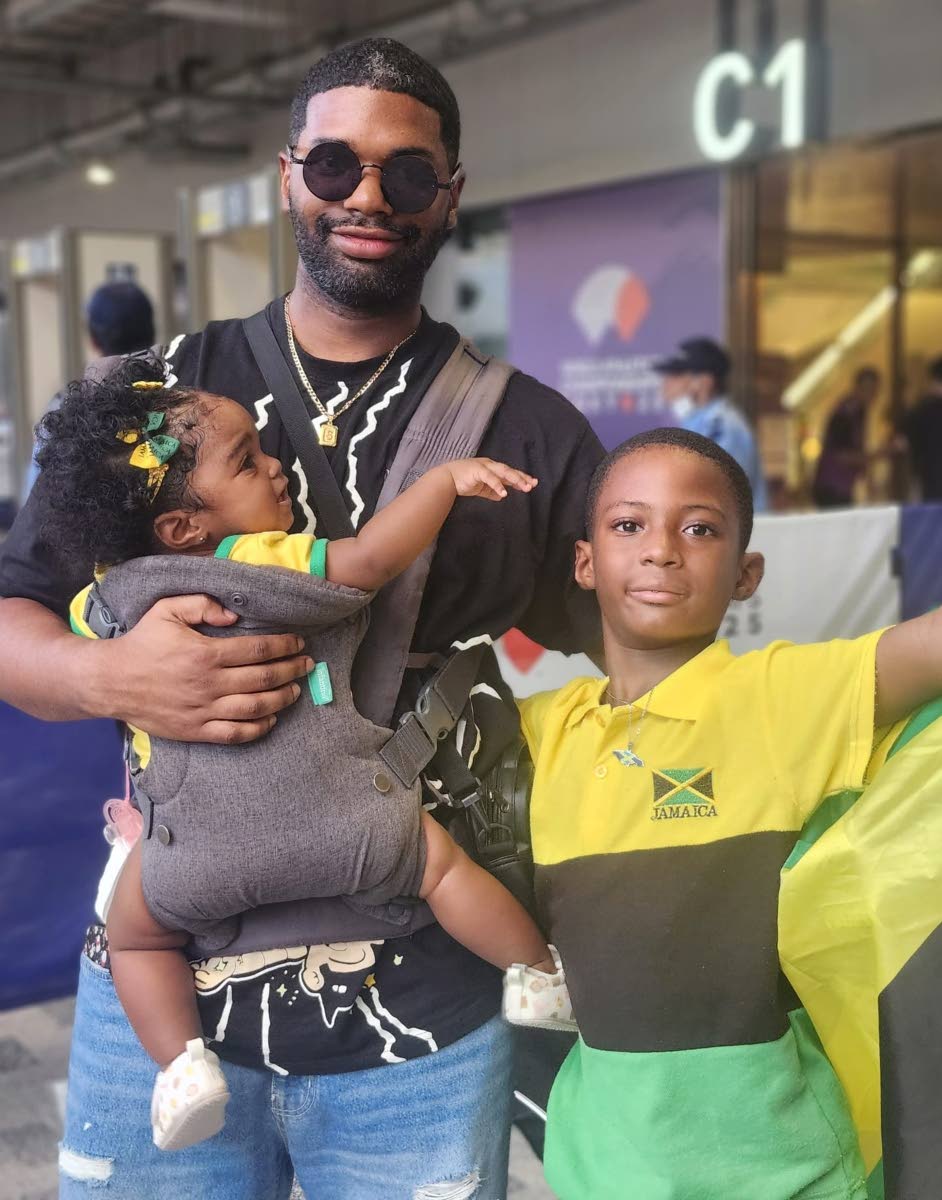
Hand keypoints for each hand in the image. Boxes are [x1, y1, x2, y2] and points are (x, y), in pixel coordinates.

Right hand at [92, 594, 313, 744]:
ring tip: (296, 690)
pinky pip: (235, 734)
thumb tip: (235, 614)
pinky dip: (258, 728)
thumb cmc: (141, 643)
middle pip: (263, 678)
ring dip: (282, 699)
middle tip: (307, 664)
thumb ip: (202, 604)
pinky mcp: (196, 730)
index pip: (258, 649)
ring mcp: (203, 710)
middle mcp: (209, 684)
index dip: (284, 646)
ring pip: (255, 708)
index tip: (298, 643)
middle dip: (291, 670)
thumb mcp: (166, 610)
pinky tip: (271, 718)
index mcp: (206, 654)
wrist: (109, 681)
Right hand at [445, 458, 537, 500]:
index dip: (521, 477)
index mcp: (491, 468)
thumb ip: (491, 491)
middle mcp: (489, 465)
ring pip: (503, 471)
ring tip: (524, 487)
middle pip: (509, 470)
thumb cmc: (462, 482)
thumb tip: (501, 497)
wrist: (445, 479)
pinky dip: (498, 485)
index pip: (509, 473)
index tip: (532, 483)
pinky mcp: (477, 470)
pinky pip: (490, 478)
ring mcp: (484, 467)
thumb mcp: (480, 488)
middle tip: (532, 485)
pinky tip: (504, 494)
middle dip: (521, 477)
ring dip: (514, 479)